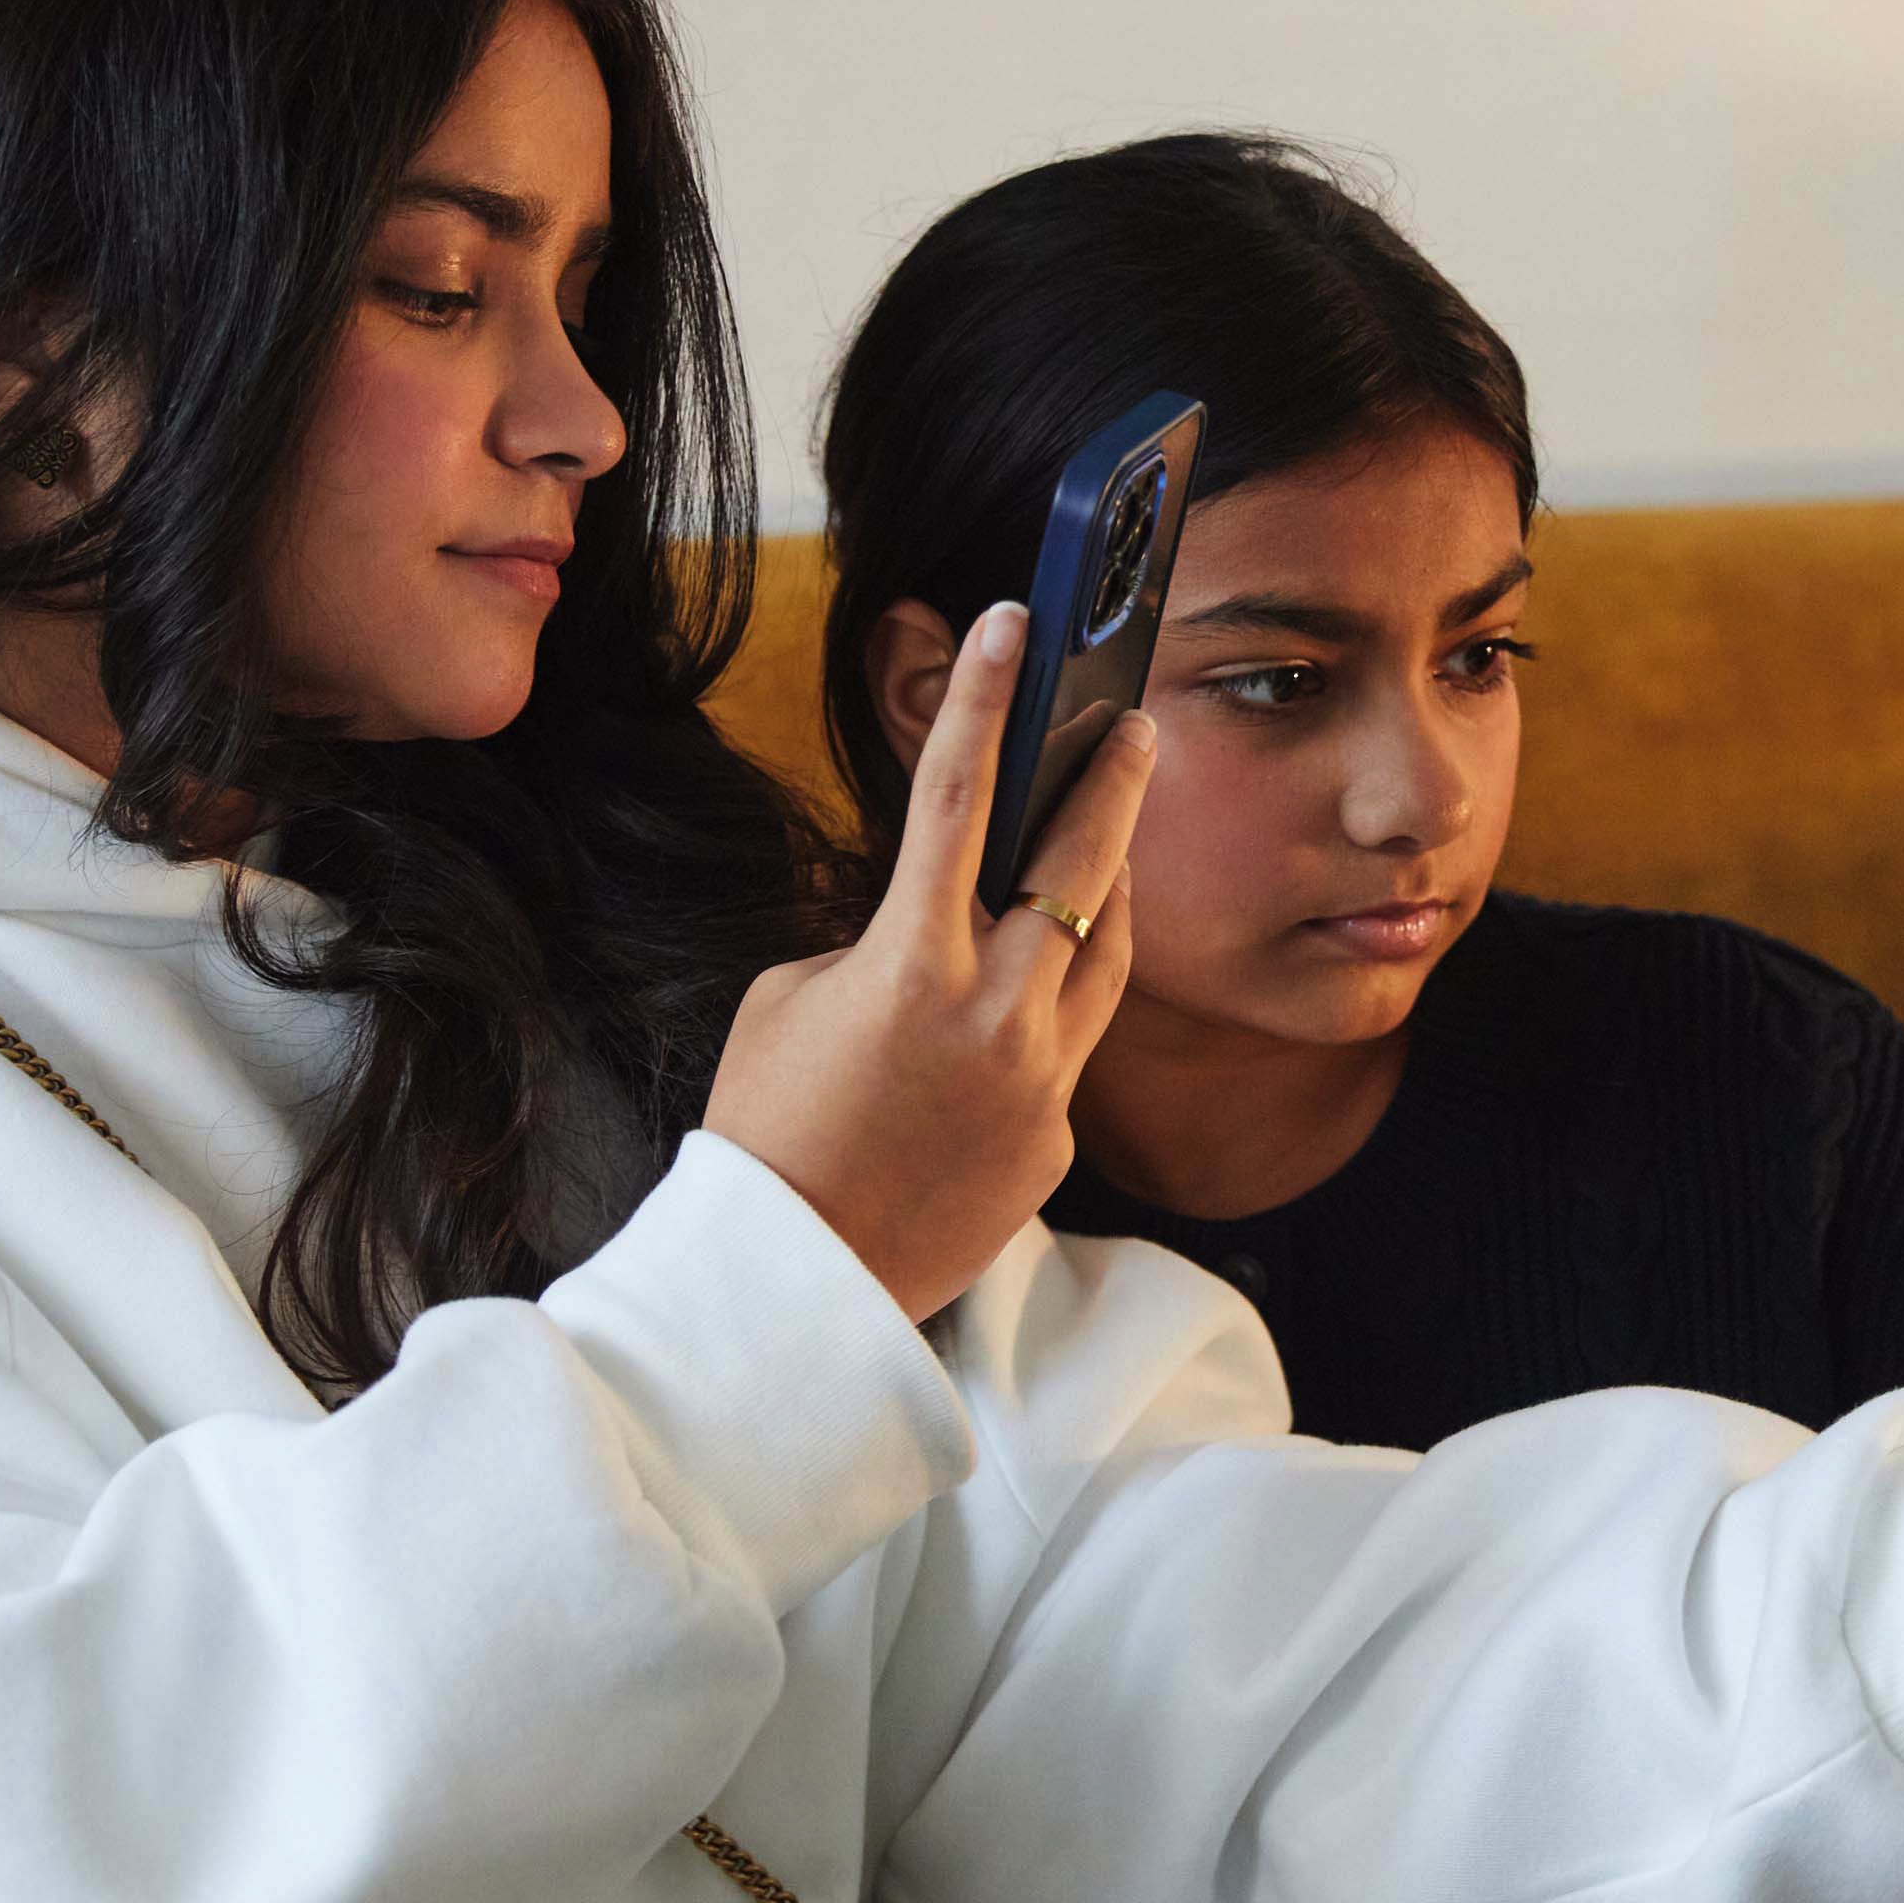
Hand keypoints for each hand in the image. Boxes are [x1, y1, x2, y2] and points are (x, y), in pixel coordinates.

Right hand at [703, 603, 1154, 1317]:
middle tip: (1137, 725)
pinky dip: (1052, 1013)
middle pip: (1084, 865)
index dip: (985, 698)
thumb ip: (878, 945)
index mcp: (911, 964)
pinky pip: (1071, 1048)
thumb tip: (933, 927)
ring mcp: (1041, 1080)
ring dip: (1108, 896)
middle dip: (1114, 782)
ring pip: (1106, 956)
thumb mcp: (792, 1003)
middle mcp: (995, 1013)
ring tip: (1106, 850)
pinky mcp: (1057, 1140)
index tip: (1016, 621)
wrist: (795, 1281)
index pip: (957, 797)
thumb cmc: (767, 1130)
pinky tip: (1019, 1008)